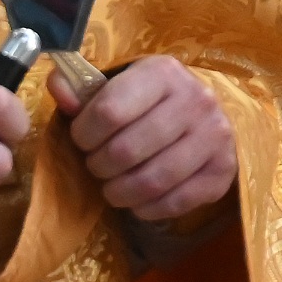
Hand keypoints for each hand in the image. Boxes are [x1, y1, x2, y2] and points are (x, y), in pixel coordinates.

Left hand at [55, 55, 238, 223]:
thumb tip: (57, 87)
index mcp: (163, 73)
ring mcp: (215, 135)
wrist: (205, 114)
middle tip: (97, 166)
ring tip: (112, 188)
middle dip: (99, 166)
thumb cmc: (150, 101)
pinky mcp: (224, 169)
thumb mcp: (118, 85)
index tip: (82, 139)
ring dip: (120, 192)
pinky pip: (177, 202)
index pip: (109, 112)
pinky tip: (138, 201)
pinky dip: (148, 209)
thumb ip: (81, 89)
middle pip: (126, 151)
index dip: (83, 135)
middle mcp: (196, 99)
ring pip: (152, 181)